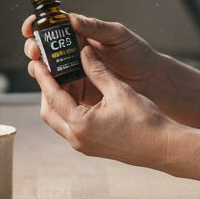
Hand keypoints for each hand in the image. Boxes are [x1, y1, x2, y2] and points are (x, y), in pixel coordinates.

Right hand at [21, 12, 160, 104]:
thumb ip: (95, 27)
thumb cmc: (137, 53)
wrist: (152, 81)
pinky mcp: (79, 92)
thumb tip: (70, 19)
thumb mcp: (117, 35)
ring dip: (38, 66)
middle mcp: (74, 53)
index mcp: (81, 35)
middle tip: (36, 50)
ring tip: (40, 65)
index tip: (31, 26)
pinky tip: (49, 84)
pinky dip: (50, 87)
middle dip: (34, 47)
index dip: (38, 25)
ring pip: (48, 69)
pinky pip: (59, 90)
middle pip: (44, 49)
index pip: (53, 27)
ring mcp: (75, 73)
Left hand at [28, 46, 174, 166]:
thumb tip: (83, 51)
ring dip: (60, 100)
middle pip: (49, 112)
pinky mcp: (92, 146)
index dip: (44, 77)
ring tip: (67, 78)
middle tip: (50, 70)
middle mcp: (77, 138)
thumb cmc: (144, 121)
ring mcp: (84, 145)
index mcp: (81, 124)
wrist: (162, 147)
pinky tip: (82, 94)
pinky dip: (71, 109)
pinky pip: (72, 126)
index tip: (37, 63)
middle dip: (47, 90)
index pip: (53, 97)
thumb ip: (97, 70)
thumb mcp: (119, 90)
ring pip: (59, 120)